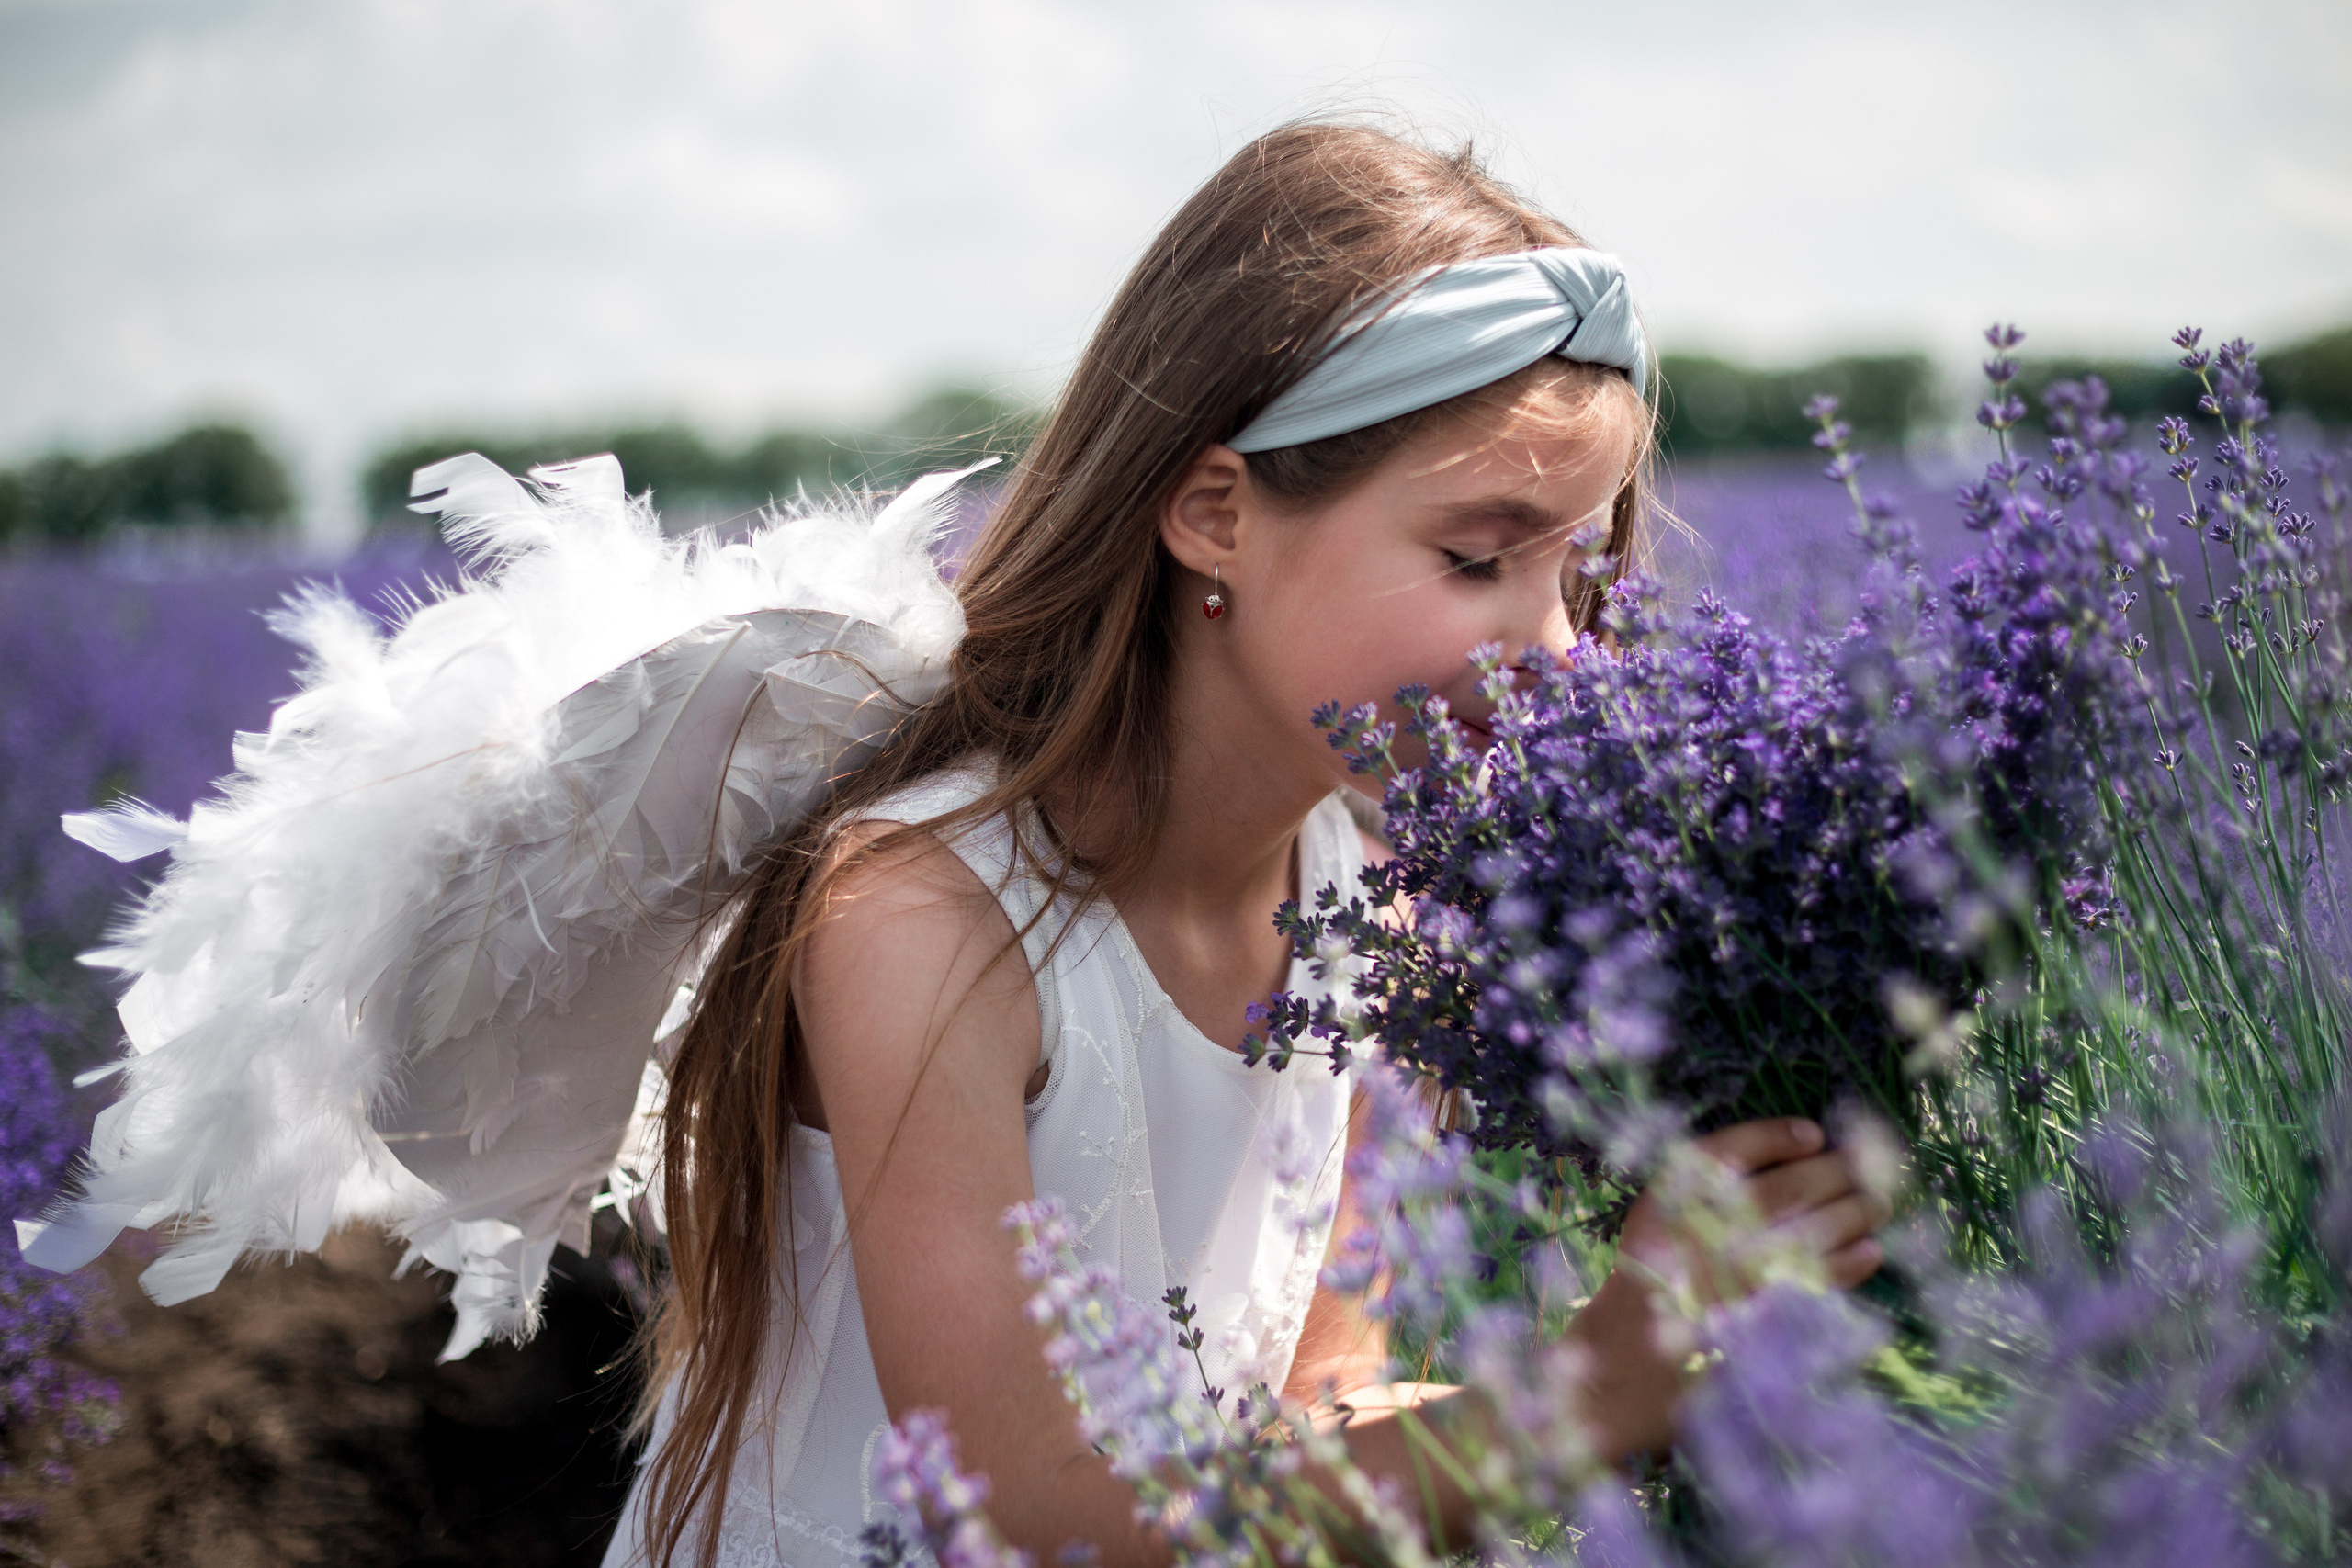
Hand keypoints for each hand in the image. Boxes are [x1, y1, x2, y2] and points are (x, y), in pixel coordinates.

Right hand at [1567, 1117, 1891, 1459]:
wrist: (1624, 1366)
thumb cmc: (1647, 1285)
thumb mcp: (1657, 1219)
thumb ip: (1705, 1187)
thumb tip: (1793, 1158)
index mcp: (1670, 1202)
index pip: (1730, 1150)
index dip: (1777, 1137)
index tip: (1813, 1134)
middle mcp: (1703, 1231)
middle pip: (1786, 1186)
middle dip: (1836, 1172)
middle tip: (1867, 1166)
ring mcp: (1736, 1277)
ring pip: (1813, 1230)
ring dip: (1855, 1211)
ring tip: (1877, 1203)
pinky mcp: (1763, 1319)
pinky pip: (1821, 1282)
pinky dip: (1851, 1263)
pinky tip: (1870, 1250)